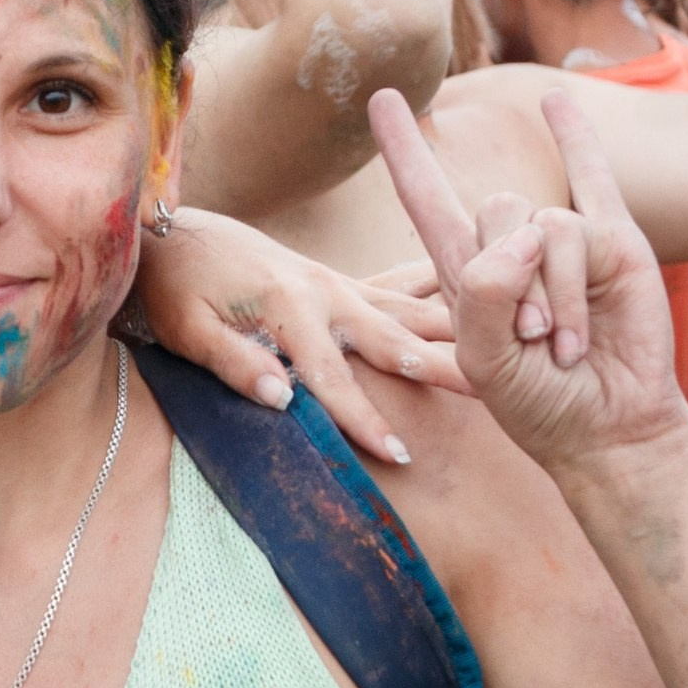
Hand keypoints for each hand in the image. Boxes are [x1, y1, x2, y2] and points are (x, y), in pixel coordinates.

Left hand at [134, 204, 467, 464]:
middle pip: (395, 339)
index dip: (365, 419)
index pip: (332, 377)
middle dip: (444, 369)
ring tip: (515, 343)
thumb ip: (234, 362)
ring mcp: (336, 281)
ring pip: (408, 311)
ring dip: (457, 331)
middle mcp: (324, 290)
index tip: (400, 454)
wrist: (172, 233)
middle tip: (494, 394)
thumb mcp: (187, 330)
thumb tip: (282, 399)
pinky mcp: (337, 280)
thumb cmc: (175, 287)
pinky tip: (472, 298)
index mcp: (288, 306)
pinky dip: (437, 296)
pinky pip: (398, 289)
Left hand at [371, 87, 687, 469]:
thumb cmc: (538, 404)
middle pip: (497, 209)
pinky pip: (593, 178)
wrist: (609, 426)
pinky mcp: (616, 244)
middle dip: (514, 279)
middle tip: (533, 339)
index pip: (427, 198)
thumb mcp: (485, 361)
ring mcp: (563, 244)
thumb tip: (526, 235)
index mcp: (465, 274)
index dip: (404, 150)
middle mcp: (510, 249)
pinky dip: (575, 139)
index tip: (382, 98)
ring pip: (550, 225)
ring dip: (558, 292)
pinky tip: (553, 103)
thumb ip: (486, 297)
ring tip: (566, 343)